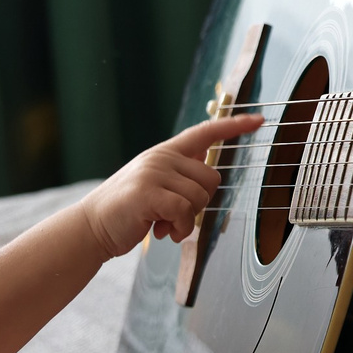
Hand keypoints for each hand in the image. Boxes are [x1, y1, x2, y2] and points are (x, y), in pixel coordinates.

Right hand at [76, 113, 262, 258]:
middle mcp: (161, 157)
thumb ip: (180, 176)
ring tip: (164, 224)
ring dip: (187, 221)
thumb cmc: (129, 210)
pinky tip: (162, 232)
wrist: (93, 227)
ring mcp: (153, 173)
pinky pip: (185, 212)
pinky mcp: (148, 193)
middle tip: (173, 215)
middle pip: (211, 179)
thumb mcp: (155, 184)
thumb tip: (207, 176)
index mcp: (166, 152)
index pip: (205, 132)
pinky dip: (180, 229)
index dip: (234, 126)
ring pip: (199, 199)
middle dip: (199, 204)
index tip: (259, 119)